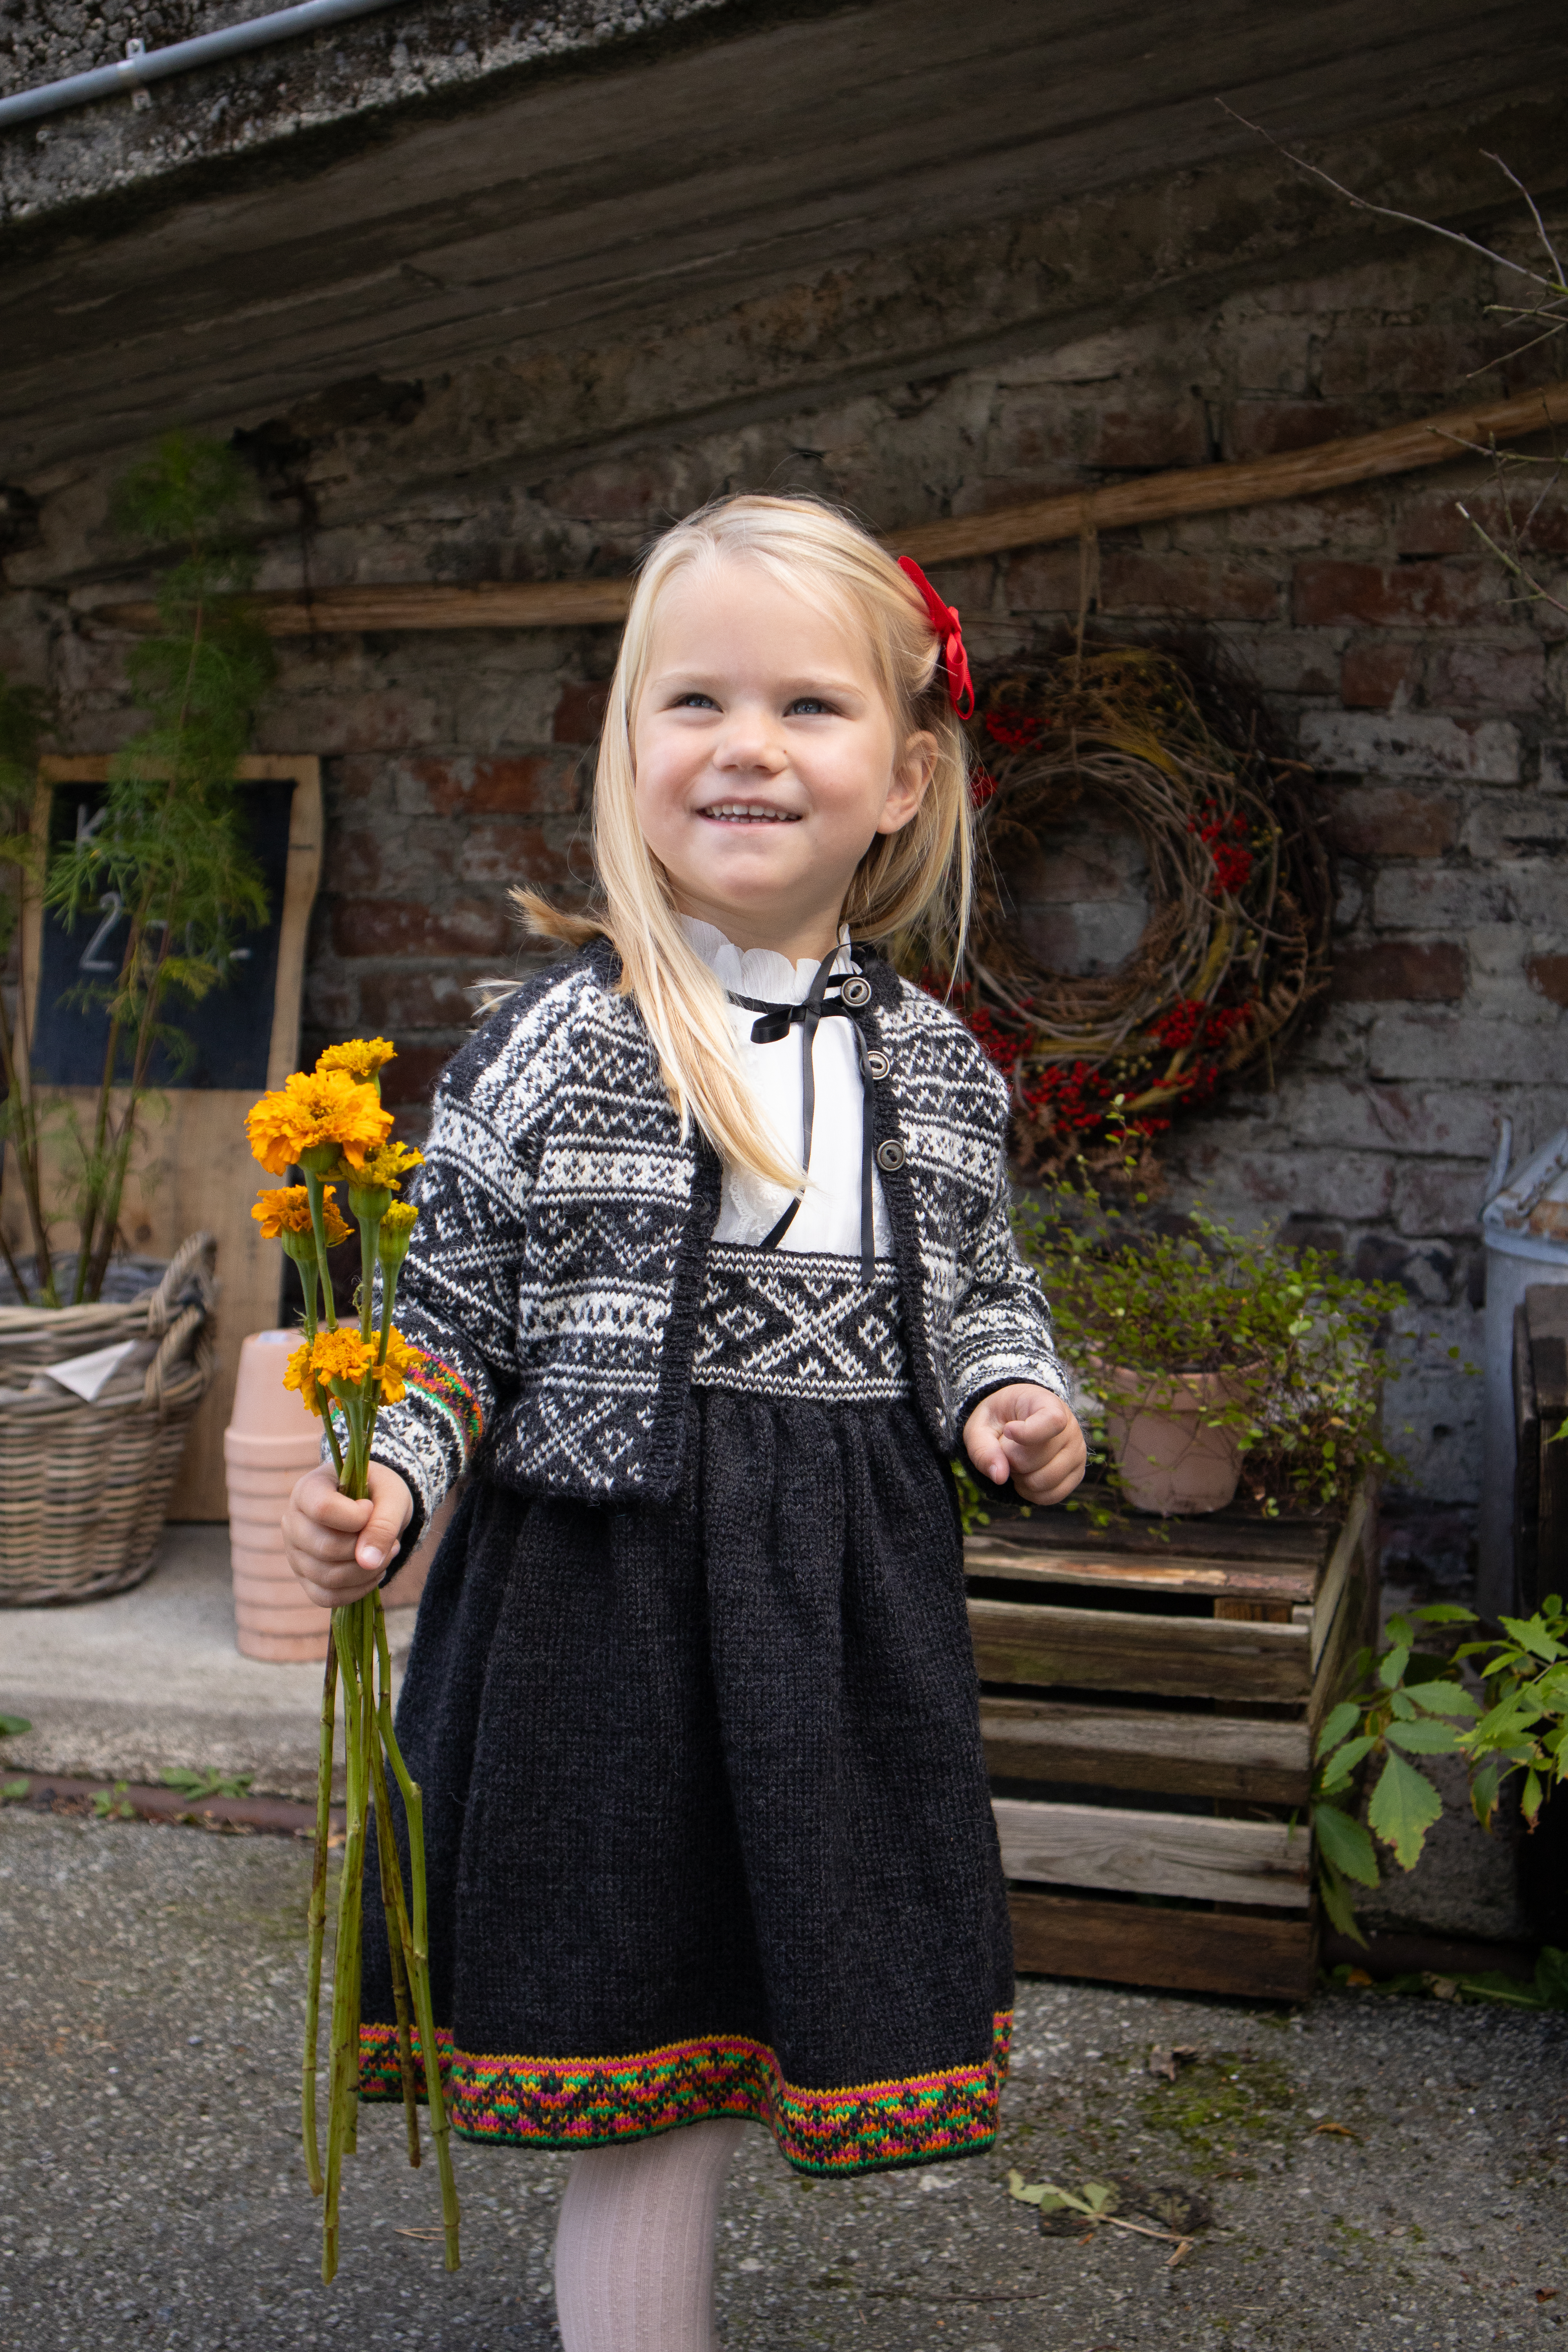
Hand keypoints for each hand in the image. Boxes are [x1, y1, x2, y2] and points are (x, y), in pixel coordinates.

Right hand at [282, 1462, 414, 1610]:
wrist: (375, 1506)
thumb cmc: (379, 1494)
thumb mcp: (392, 1496)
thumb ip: (383, 1523)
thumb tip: (367, 1561)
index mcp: (308, 1490)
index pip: (322, 1509)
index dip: (356, 1517)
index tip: (371, 1509)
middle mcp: (293, 1522)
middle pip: (325, 1548)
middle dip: (366, 1549)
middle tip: (392, 1542)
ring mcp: (295, 1553)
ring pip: (327, 1577)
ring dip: (367, 1572)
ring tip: (387, 1554)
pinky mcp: (305, 1578)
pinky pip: (327, 1597)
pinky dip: (357, 1590)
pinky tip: (374, 1571)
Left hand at [962, 1384, 1085, 1506]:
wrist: (1019, 1420)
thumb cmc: (1000, 1420)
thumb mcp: (981, 1425)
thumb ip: (983, 1448)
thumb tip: (1000, 1477)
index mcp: (1049, 1404)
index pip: (1052, 1421)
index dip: (1026, 1433)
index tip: (1008, 1429)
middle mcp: (1071, 1429)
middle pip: (1034, 1459)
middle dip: (1009, 1459)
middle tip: (1007, 1447)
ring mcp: (1077, 1453)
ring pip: (1042, 1481)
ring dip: (1019, 1477)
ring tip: (1017, 1460)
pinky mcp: (1077, 1474)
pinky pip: (1050, 1496)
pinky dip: (1030, 1492)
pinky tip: (1024, 1476)